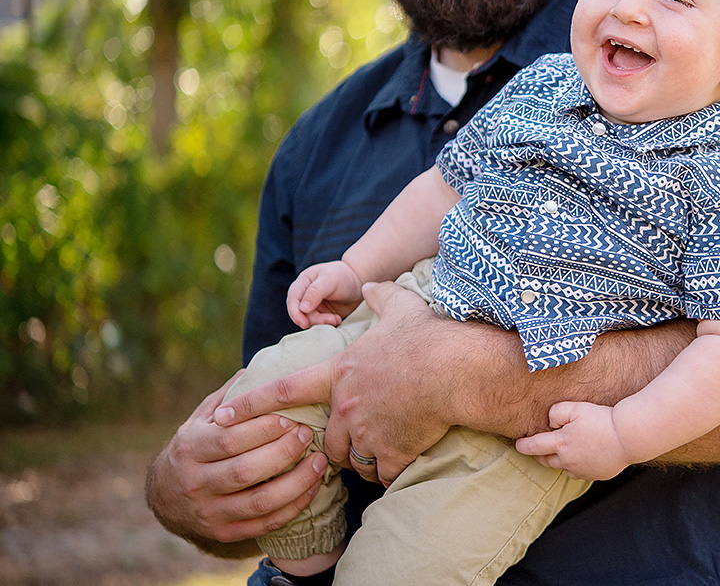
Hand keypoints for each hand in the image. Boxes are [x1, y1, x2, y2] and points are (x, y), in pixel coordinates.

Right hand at [146, 371, 327, 550]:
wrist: (164, 496)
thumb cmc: (194, 447)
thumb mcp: (200, 419)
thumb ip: (227, 396)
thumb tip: (256, 367)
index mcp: (190, 448)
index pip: (230, 439)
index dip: (264, 429)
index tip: (291, 417)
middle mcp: (195, 483)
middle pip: (246, 471)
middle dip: (283, 452)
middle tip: (307, 435)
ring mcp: (209, 512)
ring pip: (259, 502)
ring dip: (296, 482)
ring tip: (319, 461)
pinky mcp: (224, 533)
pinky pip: (265, 524)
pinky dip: (293, 507)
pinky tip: (312, 487)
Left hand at [217, 281, 456, 487]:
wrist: (455, 370)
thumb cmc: (428, 337)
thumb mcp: (401, 306)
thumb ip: (380, 297)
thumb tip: (370, 287)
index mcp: (339, 373)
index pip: (284, 391)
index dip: (251, 405)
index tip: (223, 417)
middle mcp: (345, 406)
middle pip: (324, 440)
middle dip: (334, 444)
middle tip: (353, 440)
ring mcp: (366, 432)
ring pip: (352, 459)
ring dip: (363, 459)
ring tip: (383, 451)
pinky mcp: (391, 453)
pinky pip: (383, 473)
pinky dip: (391, 470)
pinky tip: (405, 460)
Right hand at [286, 260, 364, 327]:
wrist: (359, 282)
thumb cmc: (343, 276)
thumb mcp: (330, 279)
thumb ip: (315, 292)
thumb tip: (302, 308)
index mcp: (303, 283)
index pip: (292, 300)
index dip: (296, 313)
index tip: (305, 323)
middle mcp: (305, 295)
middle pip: (300, 313)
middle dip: (314, 320)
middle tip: (331, 320)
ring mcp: (313, 306)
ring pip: (309, 321)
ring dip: (322, 323)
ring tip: (336, 319)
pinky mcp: (321, 315)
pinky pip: (319, 324)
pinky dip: (327, 325)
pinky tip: (337, 320)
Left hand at [516, 401, 632, 480]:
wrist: (628, 436)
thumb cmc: (602, 420)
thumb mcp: (576, 408)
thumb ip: (557, 412)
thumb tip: (550, 422)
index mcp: (561, 444)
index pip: (534, 447)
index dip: (523, 445)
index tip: (518, 444)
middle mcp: (568, 461)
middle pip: (546, 461)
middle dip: (539, 454)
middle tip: (537, 448)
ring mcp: (581, 470)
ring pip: (563, 468)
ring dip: (558, 460)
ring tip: (562, 450)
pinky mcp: (594, 475)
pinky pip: (579, 472)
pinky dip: (576, 465)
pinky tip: (582, 455)